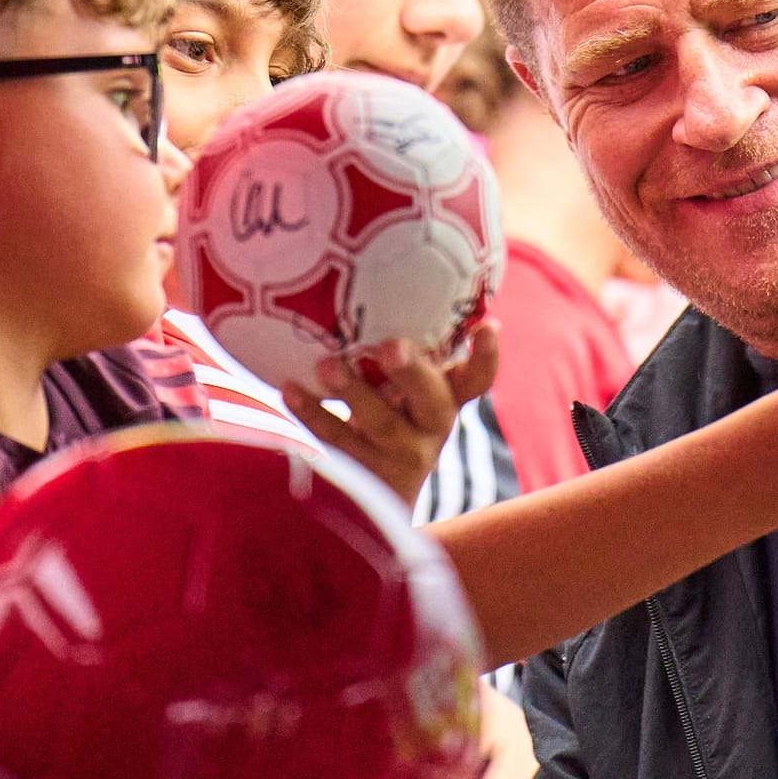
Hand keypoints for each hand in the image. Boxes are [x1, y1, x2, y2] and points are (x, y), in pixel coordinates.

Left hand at [282, 323, 500, 506]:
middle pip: (432, 402)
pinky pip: (338, 441)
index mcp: (444, 399)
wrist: (370, 500)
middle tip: (390, 346)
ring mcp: (400, 456)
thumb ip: (406, 354)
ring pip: (381, 424)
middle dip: (413, 372)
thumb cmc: (385, 417)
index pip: (477, 380)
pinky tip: (290, 388)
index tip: (487, 326)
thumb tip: (376, 278)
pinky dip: (313, 412)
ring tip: (326, 365)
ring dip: (354, 391)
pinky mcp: (365, 477)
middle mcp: (430, 428)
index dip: (486, 356)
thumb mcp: (403, 390)